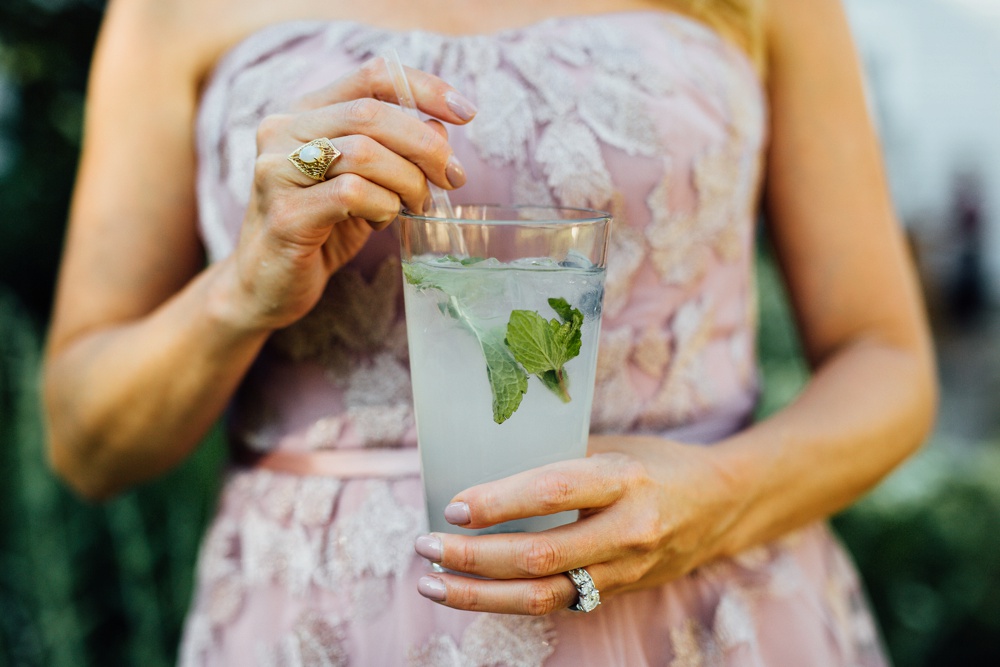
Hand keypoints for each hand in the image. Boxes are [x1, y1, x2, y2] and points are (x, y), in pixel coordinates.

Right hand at [226, 57, 476, 331]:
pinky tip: (381, 222)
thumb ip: (395, 151)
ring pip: (365, 153)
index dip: (425, 88)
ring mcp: (278, 171)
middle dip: (426, 146)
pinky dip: (383, 207)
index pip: (371, 76)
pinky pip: (352, 194)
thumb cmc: (320, 231)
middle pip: (372, 114)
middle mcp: (283, 131)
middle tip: (451, 178)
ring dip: (408, 181)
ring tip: (416, 205)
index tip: (466, 113)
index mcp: (304, 113)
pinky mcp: (285, 214)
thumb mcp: (365, 184)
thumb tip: (441, 129)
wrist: (266, 286)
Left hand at [412, 435, 738, 614]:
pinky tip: (472, 592)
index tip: (454, 504)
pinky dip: (508, 600)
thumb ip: (559, 458)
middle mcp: (626, 531)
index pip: (552, 493)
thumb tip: (486, 464)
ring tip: (433, 582)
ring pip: (542, 595)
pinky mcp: (616, 593)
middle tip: (426, 546)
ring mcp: (623, 570)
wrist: (721, 506)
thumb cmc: (657, 465)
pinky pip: (556, 603)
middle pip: (538, 556)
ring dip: (480, 594)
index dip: (499, 502)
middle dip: (474, 556)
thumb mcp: (614, 446)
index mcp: (624, 480)